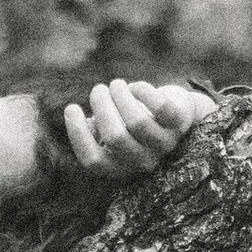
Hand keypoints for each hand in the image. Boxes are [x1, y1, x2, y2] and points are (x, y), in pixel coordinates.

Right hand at [61, 78, 216, 179]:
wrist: (176, 115)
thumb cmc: (133, 120)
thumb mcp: (112, 128)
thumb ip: (94, 129)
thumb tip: (78, 118)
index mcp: (121, 167)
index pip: (94, 161)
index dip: (78, 134)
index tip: (72, 108)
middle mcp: (143, 162)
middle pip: (116, 137)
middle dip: (102, 107)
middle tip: (97, 89)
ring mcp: (164, 145)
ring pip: (137, 122)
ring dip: (121, 96)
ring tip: (115, 84)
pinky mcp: (179, 124)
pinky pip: (159, 106)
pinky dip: (143, 91)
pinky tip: (135, 86)